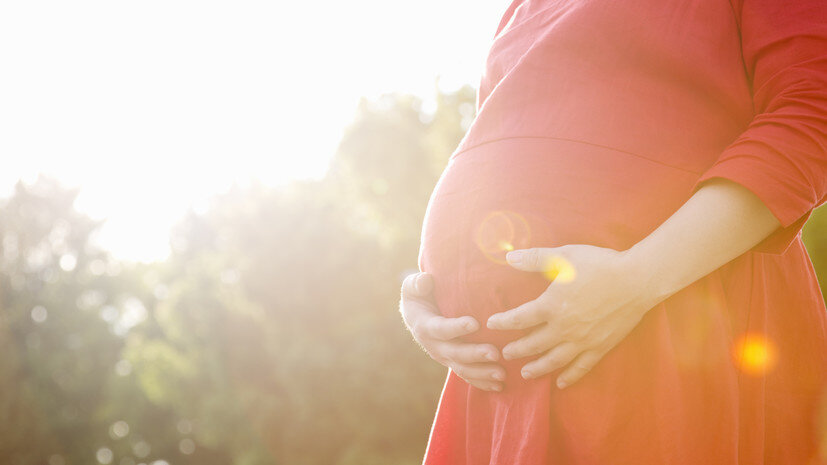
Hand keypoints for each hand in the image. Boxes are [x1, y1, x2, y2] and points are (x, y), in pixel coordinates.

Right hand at [400, 271, 506, 391]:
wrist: (417, 316)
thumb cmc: (419, 296)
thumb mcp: (413, 287)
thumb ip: (417, 284)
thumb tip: (426, 281)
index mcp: (425, 326)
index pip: (441, 328)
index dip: (456, 327)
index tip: (475, 323)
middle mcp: (434, 346)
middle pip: (455, 353)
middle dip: (475, 355)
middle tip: (495, 353)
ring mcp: (445, 357)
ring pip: (463, 369)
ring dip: (483, 373)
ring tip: (502, 374)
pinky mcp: (454, 363)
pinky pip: (468, 376)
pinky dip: (482, 383)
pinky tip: (499, 387)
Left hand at [486, 244, 655, 388]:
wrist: (638, 280)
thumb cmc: (600, 264)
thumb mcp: (565, 256)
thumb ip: (535, 258)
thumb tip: (508, 257)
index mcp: (552, 305)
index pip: (519, 318)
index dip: (503, 322)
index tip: (492, 324)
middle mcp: (564, 328)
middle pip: (533, 344)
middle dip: (516, 349)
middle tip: (505, 354)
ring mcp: (583, 341)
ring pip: (554, 360)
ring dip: (537, 368)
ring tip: (525, 373)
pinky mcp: (600, 347)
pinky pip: (581, 367)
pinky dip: (569, 377)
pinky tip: (560, 383)